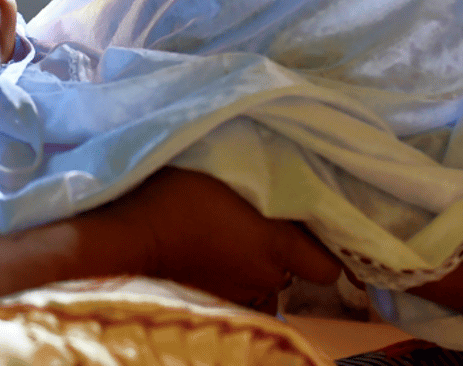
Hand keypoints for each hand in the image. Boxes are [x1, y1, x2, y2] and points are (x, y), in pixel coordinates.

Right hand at [95, 167, 341, 311]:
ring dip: (265, 259)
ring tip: (245, 231)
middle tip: (276, 215)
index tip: (320, 223)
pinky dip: (242, 270)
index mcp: (276, 244)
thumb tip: (296, 164)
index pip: (330, 267)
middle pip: (298, 267)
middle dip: (293, 247)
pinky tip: (224, 249)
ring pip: (271, 277)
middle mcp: (267, 276)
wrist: (132, 235)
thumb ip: (269, 174)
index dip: (330, 248)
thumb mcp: (229, 169)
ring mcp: (242, 292)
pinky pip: (246, 285)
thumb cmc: (178, 194)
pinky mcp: (218, 298)